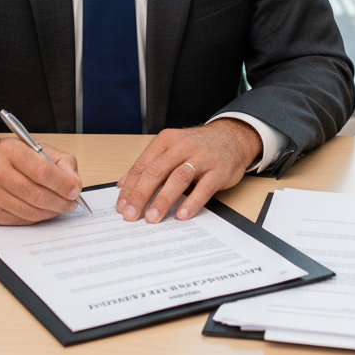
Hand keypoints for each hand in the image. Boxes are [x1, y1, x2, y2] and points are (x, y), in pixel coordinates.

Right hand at [0, 137, 82, 224]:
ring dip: (51, 212)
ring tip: (61, 207)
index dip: (63, 183)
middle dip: (61, 201)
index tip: (75, 190)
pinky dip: (36, 217)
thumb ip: (60, 161)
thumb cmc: (4, 156)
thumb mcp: (32, 147)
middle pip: (37, 195)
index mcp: (9, 151)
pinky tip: (44, 211)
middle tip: (72, 202)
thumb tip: (74, 183)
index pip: (42, 171)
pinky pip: (20, 220)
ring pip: (30, 211)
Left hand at [115, 119, 261, 223]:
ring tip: (152, 217)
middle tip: (131, 215)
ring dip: (163, 200)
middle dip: (141, 195)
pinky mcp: (219, 170)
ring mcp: (202, 157)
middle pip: (157, 171)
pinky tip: (182, 214)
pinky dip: (191, 202)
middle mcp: (182, 146)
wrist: (233, 136)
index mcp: (167, 140)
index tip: (122, 206)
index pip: (143, 165)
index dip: (130, 187)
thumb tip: (122, 185)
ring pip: (178, 178)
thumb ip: (149, 165)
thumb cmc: (198, 146)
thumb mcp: (172, 148)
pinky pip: (204, 188)